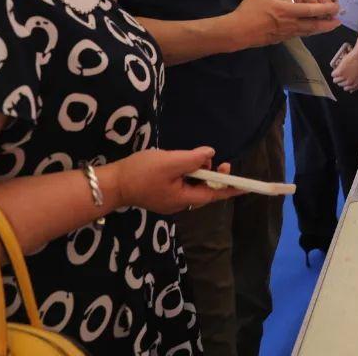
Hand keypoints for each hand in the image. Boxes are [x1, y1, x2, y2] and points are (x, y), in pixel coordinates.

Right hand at [112, 148, 243, 214]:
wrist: (112, 183)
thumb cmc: (141, 173)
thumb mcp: (170, 162)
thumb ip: (193, 159)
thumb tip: (211, 154)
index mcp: (183, 199)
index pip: (213, 194)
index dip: (230, 188)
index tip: (245, 184)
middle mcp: (178, 203)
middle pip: (203, 190)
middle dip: (210, 174)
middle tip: (210, 157)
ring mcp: (168, 199)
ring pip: (191, 185)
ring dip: (196, 171)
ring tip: (190, 156)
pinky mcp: (160, 193)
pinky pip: (180, 184)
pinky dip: (185, 173)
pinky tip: (178, 162)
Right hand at [231, 0, 340, 47]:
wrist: (238, 32)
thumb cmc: (249, 11)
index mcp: (287, 11)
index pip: (313, 11)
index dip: (327, 9)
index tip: (336, 7)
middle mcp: (291, 24)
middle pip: (316, 26)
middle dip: (329, 23)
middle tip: (338, 20)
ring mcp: (287, 34)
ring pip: (309, 32)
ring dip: (320, 27)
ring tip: (328, 24)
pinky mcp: (281, 39)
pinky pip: (299, 34)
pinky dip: (307, 29)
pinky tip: (308, 26)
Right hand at [332, 49, 357, 91]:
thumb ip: (357, 84)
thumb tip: (351, 91)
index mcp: (355, 84)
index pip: (348, 89)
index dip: (345, 85)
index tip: (344, 82)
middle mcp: (349, 82)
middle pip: (340, 85)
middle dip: (341, 80)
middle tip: (342, 74)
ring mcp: (344, 77)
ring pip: (335, 81)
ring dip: (336, 77)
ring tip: (339, 72)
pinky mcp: (340, 72)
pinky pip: (333, 75)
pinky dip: (334, 72)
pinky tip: (337, 69)